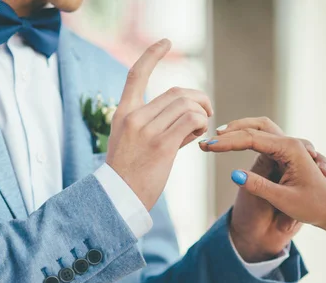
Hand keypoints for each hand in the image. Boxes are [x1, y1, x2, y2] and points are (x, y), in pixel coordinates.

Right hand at [107, 39, 213, 209]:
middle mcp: (133, 116)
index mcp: (123, 113)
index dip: (152, 54)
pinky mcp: (161, 145)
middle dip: (198, 99)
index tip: (165, 41)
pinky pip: (192, 121)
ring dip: (202, 114)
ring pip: (187, 105)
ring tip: (200, 130)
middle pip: (176, 92)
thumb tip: (190, 118)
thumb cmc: (129, 173)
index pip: (137, 74)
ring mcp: (146, 130)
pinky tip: (199, 136)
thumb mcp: (136, 142)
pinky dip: (202, 124)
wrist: (118, 199)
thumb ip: (159, 125)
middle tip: (207, 113)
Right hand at [200, 118, 325, 261]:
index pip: (251, 139)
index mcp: (290, 149)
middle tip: (207, 142)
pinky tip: (234, 141)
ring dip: (239, 130)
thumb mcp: (283, 199)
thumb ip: (258, 185)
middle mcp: (290, 142)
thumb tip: (234, 174)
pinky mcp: (287, 153)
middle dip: (229, 133)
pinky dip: (247, 137)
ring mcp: (289, 146)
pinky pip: (264, 137)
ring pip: (260, 128)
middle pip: (254, 127)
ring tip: (218, 136)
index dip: (226, 143)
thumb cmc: (312, 206)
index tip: (207, 147)